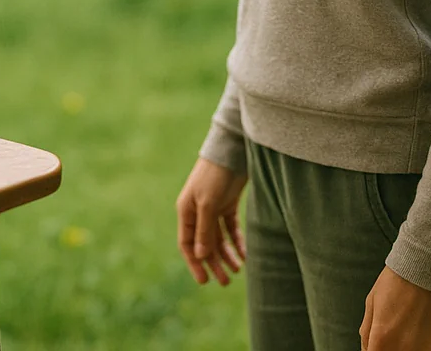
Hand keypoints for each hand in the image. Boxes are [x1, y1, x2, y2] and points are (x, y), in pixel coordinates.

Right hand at [175, 156, 247, 285]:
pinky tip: (244, 254)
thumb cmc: (215, 174)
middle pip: (204, 244)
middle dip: (214, 263)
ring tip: (238, 270)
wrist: (232, 149)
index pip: (187, 244)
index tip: (205, 281)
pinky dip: (236, 241)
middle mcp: (197, 212)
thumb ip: (204, 230)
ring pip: (219, 238)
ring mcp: (213, 208)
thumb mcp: (208, 203)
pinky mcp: (228, 203)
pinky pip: (231, 228)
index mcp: (186, 211)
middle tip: (225, 282)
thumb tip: (200, 255)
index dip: (195, 263)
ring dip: (227, 255)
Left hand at [360, 264, 430, 349]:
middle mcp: (404, 349)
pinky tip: (423, 333)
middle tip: (393, 333)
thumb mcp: (372, 302)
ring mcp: (426, 350)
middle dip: (389, 348)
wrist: (430, 263)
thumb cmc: (399, 279)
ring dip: (407, 348)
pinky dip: (425, 348)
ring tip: (409, 330)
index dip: (373, 350)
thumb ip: (367, 332)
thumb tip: (367, 349)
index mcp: (382, 339)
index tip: (377, 344)